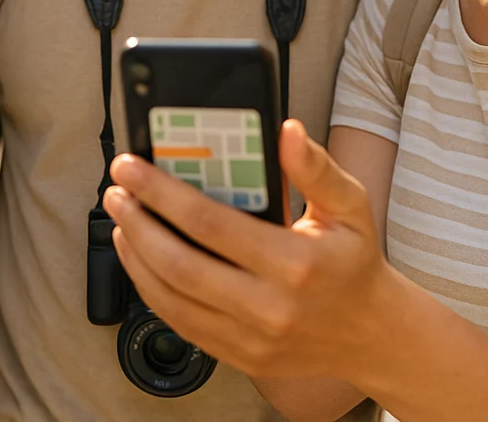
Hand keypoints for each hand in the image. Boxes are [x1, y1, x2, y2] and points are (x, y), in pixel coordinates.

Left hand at [102, 119, 399, 379]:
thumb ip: (314, 167)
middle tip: (116, 191)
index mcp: (296, 263)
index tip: (133, 167)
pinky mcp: (238, 357)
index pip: (211, 224)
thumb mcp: (349, 205)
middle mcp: (270, 307)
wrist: (370, 334)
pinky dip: (151, 289)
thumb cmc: (355, 261)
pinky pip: (180, 323)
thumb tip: (286, 130)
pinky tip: (142, 259)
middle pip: (179, 264)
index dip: (163, 193)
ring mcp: (251, 339)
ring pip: (170, 299)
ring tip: (121, 220)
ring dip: (135, 256)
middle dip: (137, 222)